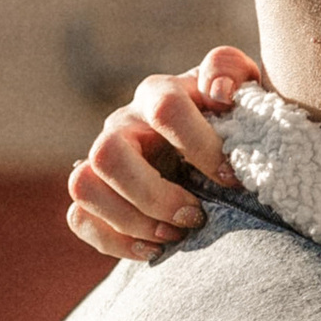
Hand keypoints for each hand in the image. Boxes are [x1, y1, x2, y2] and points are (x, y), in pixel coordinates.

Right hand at [65, 48, 266, 265]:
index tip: (231, 177)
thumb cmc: (230, 118)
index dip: (200, 145)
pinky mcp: (96, 194)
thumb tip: (218, 92)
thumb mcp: (241, 88)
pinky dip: (114, 241)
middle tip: (194, 216)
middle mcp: (122, 124)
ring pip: (84, 187)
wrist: (214, 148)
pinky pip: (80, 219)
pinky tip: (155, 250)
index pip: (165, 109)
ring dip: (130, 220)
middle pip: (108, 154)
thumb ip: (231, 70)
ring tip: (172, 236)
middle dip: (153, 194)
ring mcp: (102, 160)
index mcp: (158, 94)